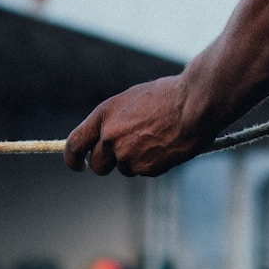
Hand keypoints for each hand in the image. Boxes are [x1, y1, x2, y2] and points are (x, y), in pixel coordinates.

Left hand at [63, 75, 213, 176]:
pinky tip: (167, 146)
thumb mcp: (132, 101)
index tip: (79, 164)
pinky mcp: (145, 168)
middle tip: (127, 153)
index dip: (72, 158)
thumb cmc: (168, 96)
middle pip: (98, 165)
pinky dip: (154, 164)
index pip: (74, 144)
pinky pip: (144, 172)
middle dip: (109, 163)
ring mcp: (127, 155)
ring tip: (157, 140)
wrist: (195, 104)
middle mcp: (110, 137)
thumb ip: (114, 121)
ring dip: (136, 161)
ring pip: (124, 169)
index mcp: (104, 115)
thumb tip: (105, 138)